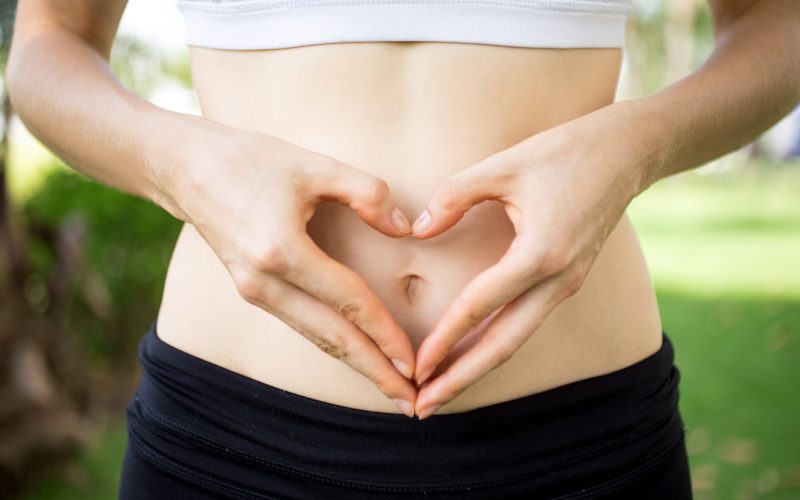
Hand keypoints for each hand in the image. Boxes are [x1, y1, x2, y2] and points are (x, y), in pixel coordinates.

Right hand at [165, 122, 418, 415]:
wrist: (183, 167)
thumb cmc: (250, 159)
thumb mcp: (314, 164)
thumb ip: (366, 193)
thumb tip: (405, 230)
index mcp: (280, 250)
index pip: (347, 302)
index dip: (385, 334)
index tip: (416, 363)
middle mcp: (263, 282)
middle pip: (331, 338)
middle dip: (375, 372)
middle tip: (413, 404)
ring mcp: (253, 291)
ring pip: (315, 338)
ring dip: (356, 365)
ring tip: (392, 389)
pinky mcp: (251, 290)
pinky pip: (301, 324)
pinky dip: (333, 344)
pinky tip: (357, 354)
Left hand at [408, 108, 644, 418]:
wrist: (627, 152)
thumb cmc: (565, 152)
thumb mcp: (504, 165)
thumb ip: (455, 196)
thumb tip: (419, 230)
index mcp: (541, 253)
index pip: (481, 305)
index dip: (444, 338)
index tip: (415, 367)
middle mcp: (558, 280)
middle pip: (503, 345)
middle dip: (461, 379)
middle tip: (423, 408)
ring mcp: (567, 284)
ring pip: (517, 339)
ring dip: (478, 368)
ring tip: (442, 392)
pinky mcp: (568, 280)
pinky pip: (527, 322)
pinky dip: (496, 344)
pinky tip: (472, 354)